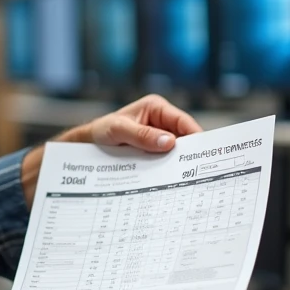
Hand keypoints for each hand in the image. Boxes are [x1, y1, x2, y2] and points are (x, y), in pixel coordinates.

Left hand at [20, 95, 202, 202]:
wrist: (87, 145)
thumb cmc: (101, 131)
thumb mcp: (118, 131)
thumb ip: (142, 136)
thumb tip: (169, 142)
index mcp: (156, 107)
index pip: (183, 122)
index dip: (195, 137)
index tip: (202, 153)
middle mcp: (161, 121)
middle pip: (183, 138)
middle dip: (189, 153)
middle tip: (197, 171)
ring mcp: (158, 137)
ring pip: (176, 152)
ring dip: (178, 164)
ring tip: (186, 180)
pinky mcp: (153, 151)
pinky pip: (165, 160)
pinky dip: (168, 170)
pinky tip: (171, 181)